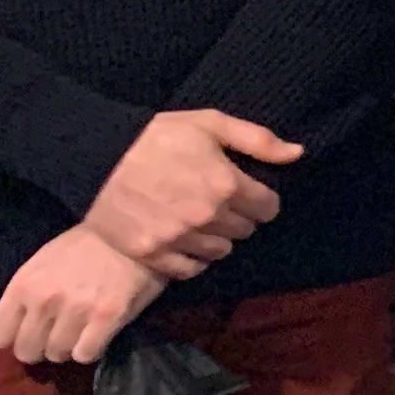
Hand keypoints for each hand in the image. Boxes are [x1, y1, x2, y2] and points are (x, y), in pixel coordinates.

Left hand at [0, 226, 167, 367]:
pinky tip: (98, 334)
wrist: (130, 232)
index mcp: (24, 285)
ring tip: (82, 330)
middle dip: (41, 346)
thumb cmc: (83, 247)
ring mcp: (76, 310)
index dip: (13, 337)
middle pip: (27, 352)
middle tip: (58, 334)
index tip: (29, 331)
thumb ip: (25, 295)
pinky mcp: (106, 318)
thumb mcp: (42, 263)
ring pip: (57, 355)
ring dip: (69, 347)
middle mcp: (45, 300)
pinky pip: (85, 354)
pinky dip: (91, 349)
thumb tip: (17, 328)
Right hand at [80, 108, 296, 273]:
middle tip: (218, 202)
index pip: (269, 208)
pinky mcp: (151, 254)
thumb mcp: (209, 124)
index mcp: (226, 184)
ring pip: (220, 251)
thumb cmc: (156, 135)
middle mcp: (206, 217)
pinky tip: (182, 238)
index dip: (261, 199)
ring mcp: (177, 239)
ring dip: (216, 237)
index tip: (246, 191)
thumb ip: (258, 140)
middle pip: (245, 230)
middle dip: (238, 216)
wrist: (95, 156)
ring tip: (198, 219)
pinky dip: (191, 258)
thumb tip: (298, 154)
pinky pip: (189, 269)